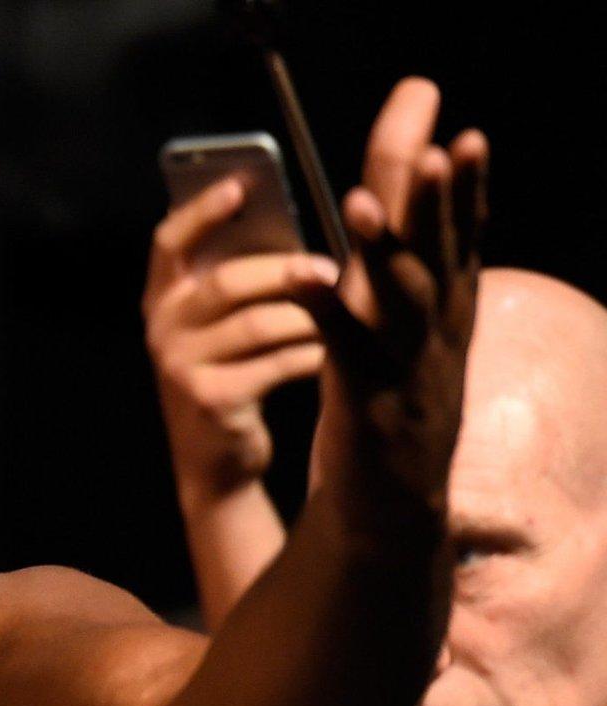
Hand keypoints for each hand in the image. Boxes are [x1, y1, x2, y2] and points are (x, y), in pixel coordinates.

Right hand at [144, 180, 336, 499]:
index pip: (170, 240)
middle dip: (285, 269)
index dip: (202, 211)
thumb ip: (240, 271)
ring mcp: (180, 366)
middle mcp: (162, 328)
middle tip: (333, 268)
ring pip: (257, 322)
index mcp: (164, 296)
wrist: (218, 457)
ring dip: (308, 314)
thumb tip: (287, 215)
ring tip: (346, 310)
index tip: (241, 185)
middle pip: (227, 280)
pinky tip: (335, 353)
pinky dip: (310, 354)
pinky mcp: (209, 400)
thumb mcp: (224, 319)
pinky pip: (272, 364)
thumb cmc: (236, 370)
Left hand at [298, 78, 489, 509]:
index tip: (467, 136)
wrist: (391, 504)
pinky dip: (325, 312)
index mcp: (448, 309)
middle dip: (439, 203)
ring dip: (381, 248)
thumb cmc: (394, 398)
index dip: (466, 190)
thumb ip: (401, 263)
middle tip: (441, 149)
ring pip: (400, 300)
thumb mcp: (405, 325)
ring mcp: (406, 368)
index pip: (462, 238)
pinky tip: (303, 278)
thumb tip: (407, 196)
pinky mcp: (366, 403)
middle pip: (439, 256)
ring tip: (358, 201)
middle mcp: (437, 332)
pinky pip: (346, 351)